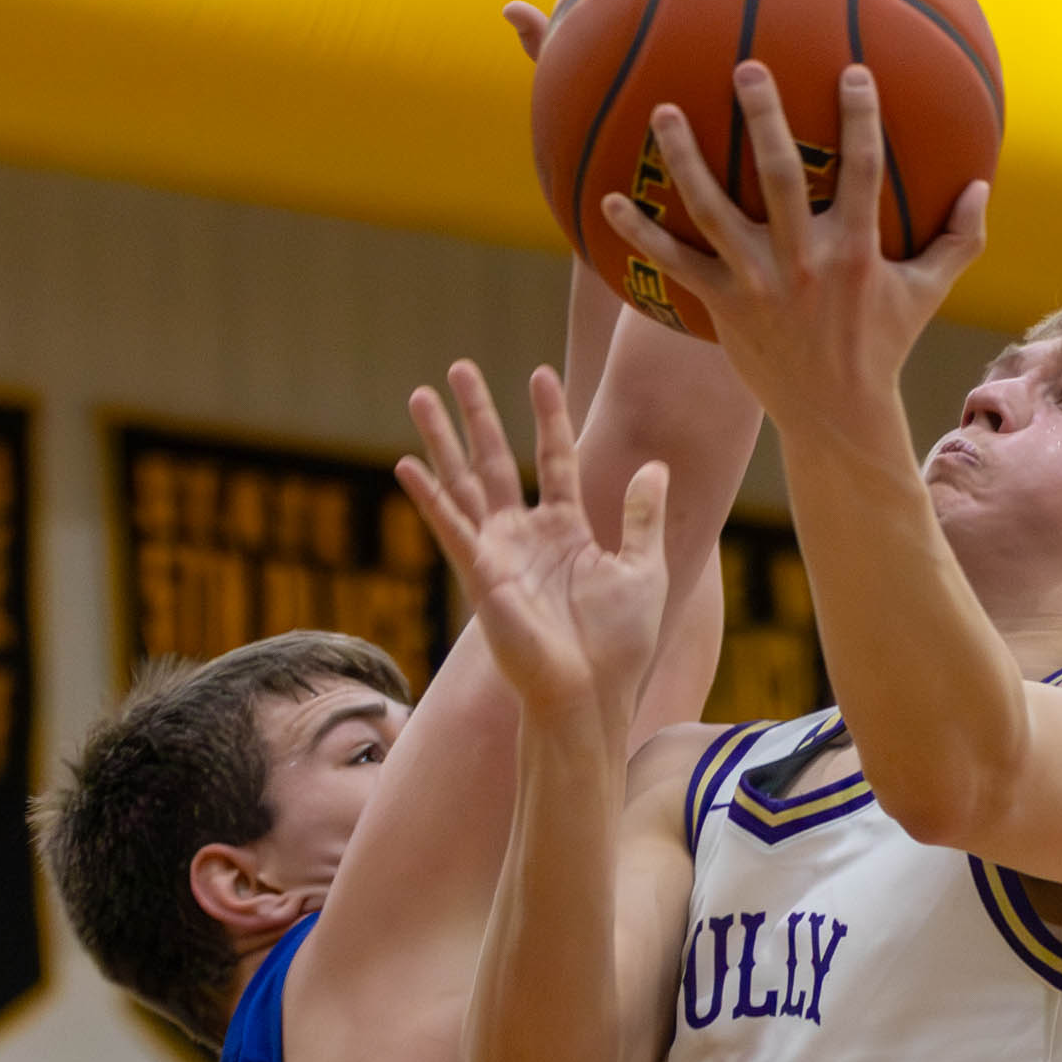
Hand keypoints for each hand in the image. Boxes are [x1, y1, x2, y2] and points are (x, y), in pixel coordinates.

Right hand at [396, 360, 670, 734]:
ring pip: (464, 482)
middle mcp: (526, 536)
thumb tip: (655, 467)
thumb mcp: (643, 569)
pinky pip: (450, 527)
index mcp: (567, 531)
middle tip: (458, 368)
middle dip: (476, 414)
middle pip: (494, 460)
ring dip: (441, 439)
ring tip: (420, 395)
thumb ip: (643, 517)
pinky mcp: (481, 575)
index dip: (547, 417)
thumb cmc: (620, 645)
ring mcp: (498, 553)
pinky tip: (405, 465)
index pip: (553, 459)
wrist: (590, 693)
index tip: (539, 374)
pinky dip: (429, 496)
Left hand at [601, 61, 984, 453]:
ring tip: (661, 111)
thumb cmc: (881, 345)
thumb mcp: (928, 293)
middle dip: (764, 118)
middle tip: (746, 67)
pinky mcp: (722, 305)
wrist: (835, 415)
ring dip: (684, 160)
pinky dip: (640, 234)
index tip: (852, 70)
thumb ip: (958, 239)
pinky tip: (607, 201)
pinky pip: (674, 264)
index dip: (860, 119)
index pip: (862, 170)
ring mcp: (758, 282)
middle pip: (778, 175)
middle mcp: (803, 260)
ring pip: (713, 210)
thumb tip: (983, 185)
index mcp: (856, 248)